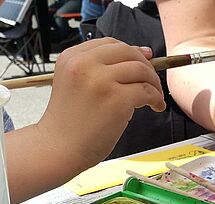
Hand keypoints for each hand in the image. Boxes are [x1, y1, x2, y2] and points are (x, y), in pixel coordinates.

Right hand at [37, 38, 165, 171]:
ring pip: (141, 70)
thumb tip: (144, 54)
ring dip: (154, 83)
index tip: (143, 61)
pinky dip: (156, 98)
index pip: (110, 44)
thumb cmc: (69, 124)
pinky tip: (156, 107)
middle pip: (127, 53)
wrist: (58, 149)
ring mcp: (101, 80)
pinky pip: (146, 91)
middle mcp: (85, 64)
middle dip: (146, 66)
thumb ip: (101, 69)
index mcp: (72, 57)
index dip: (131, 51)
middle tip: (152, 82)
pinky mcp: (116, 99)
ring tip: (155, 98)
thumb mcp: (75, 84)